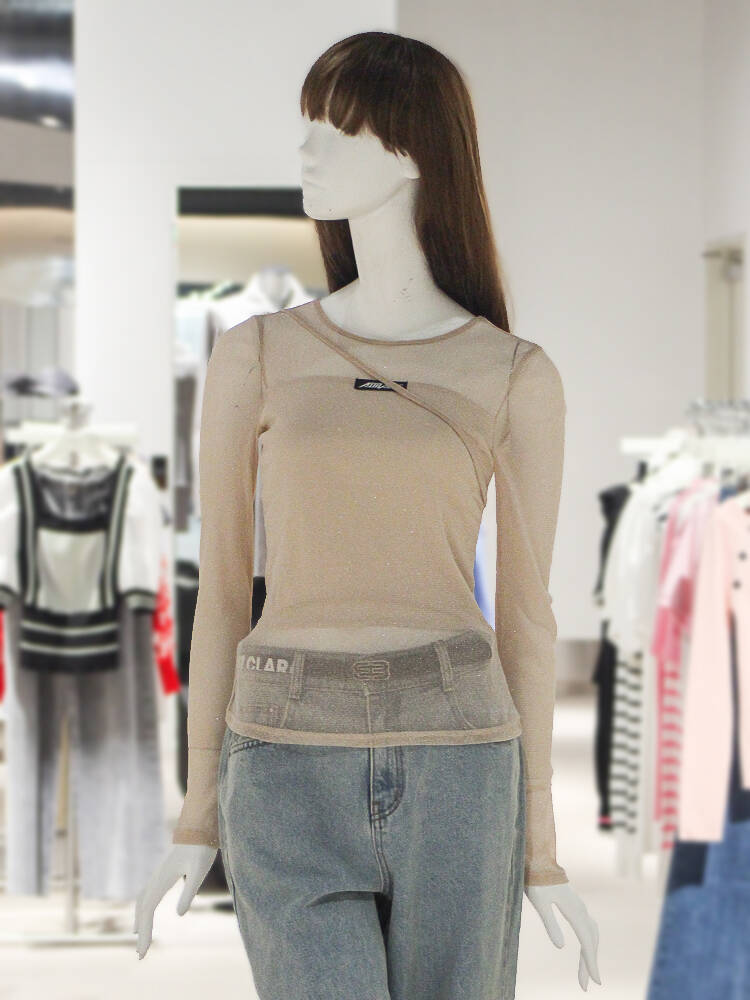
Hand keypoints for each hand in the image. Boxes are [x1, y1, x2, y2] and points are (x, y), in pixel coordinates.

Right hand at [134, 844, 217, 958]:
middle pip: (142, 909)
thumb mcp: (199, 871)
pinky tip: (146, 914)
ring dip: (140, 920)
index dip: (145, 931)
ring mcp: (157, 875)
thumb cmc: (201, 848)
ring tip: (139, 938)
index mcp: (162, 879)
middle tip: (141, 955)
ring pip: (142, 901)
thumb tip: (179, 915)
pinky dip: (143, 908)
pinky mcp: (163, 873)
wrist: (199, 826)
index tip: (144, 951)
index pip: (148, 910)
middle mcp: (156, 878)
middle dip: (141, 932)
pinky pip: (147, 894)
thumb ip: (189, 892)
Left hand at [526, 882, 601, 989]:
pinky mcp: (575, 906)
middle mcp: (581, 910)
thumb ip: (550, 924)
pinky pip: (587, 928)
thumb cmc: (536, 880)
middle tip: (585, 985)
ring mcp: (579, 907)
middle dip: (589, 963)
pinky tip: (586, 950)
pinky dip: (588, 942)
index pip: (587, 941)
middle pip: (591, 941)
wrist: (539, 859)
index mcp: (574, 911)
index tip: (595, 981)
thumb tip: (561, 948)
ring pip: (591, 934)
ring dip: (590, 954)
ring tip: (585, 973)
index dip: (591, 962)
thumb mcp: (539, 903)